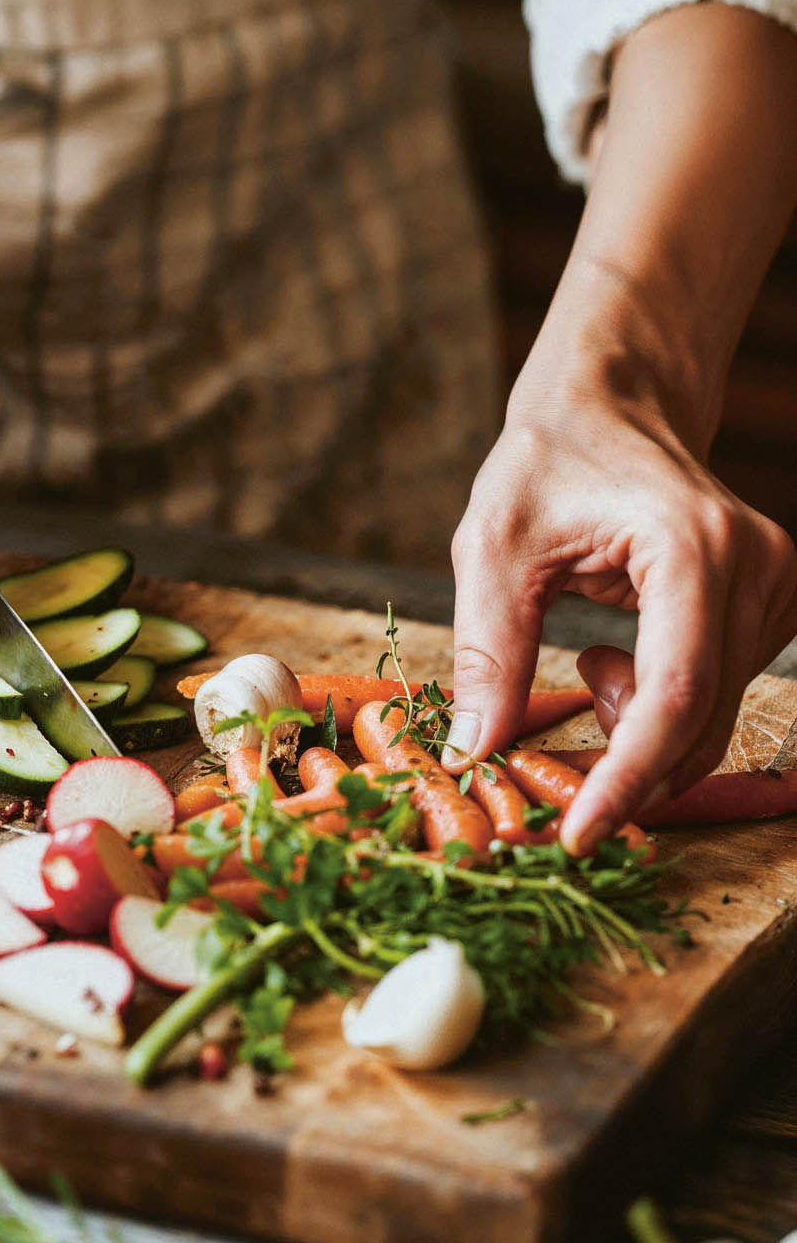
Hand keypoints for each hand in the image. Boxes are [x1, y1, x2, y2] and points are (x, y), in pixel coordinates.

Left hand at [445, 299, 796, 853]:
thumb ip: (486, 653)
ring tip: (583, 660)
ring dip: (634, 728)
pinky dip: (654, 706)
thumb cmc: (543, 465)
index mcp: (693, 548)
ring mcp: (775, 586)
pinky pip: (713, 693)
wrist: (605, 407)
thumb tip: (475, 752)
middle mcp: (757, 568)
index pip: (677, 695)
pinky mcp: (767, 604)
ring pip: (710, 717)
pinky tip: (611, 654)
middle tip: (546, 770)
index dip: (628, 778)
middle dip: (623, 769)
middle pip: (701, 720)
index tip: (579, 836)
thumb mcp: (491, 552)